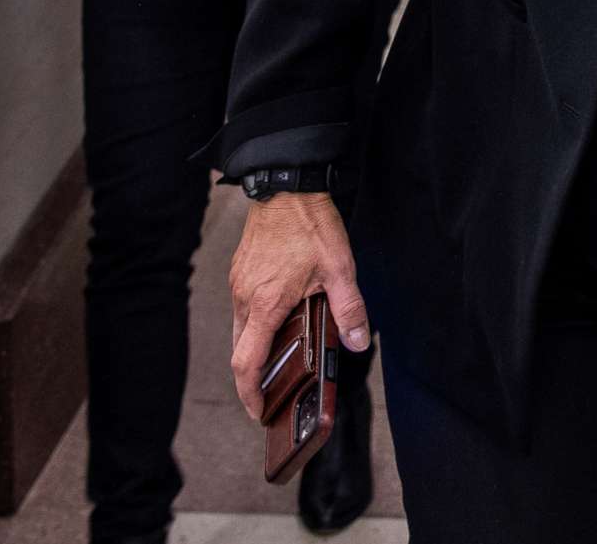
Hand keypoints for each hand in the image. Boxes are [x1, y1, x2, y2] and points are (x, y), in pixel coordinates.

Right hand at [229, 192, 367, 418]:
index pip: (246, 363)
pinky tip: (277, 320)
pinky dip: (255, 324)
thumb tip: (357, 341)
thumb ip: (349, 308)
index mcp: (266, 303)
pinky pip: (242, 308)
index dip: (250, 394)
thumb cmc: (309, 224)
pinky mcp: (240, 271)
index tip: (259, 411)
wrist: (286, 184)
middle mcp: (245, 297)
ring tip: (278, 359)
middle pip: (240, 350)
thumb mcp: (339, 268)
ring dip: (254, 348)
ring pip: (240, 329)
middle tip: (272, 392)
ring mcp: (239, 283)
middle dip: (253, 376)